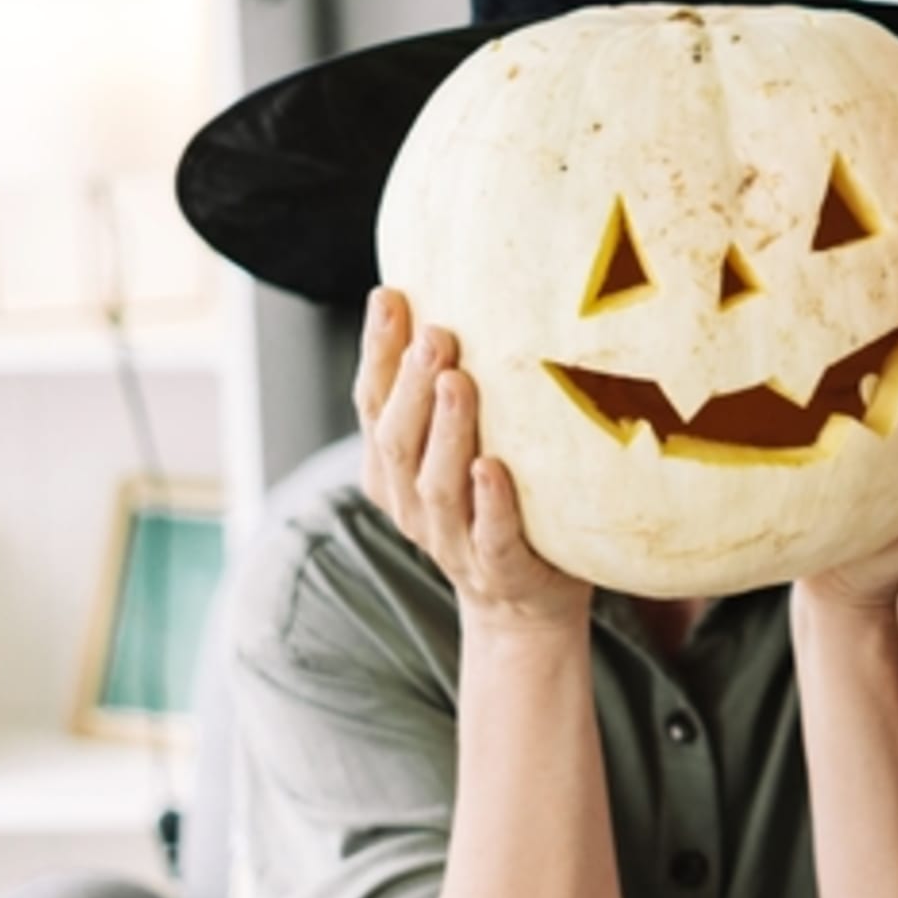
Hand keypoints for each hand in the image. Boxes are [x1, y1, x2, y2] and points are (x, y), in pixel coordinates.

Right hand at [356, 288, 592, 639]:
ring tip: (458, 379)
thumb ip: (448, 388)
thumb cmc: (498, 498)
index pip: (374, 403)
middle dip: (411, 384)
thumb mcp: (462, 441)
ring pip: (436, 484)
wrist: (524, 601)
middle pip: (399, 440)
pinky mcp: (498, 568)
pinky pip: (490, 535)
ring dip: (446, 430)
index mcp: (393, 467)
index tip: (392, 296)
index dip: (378, 352)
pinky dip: (490, 502)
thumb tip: (460, 296)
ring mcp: (451, 540)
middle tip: (434, 332)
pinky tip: (493, 467)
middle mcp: (410, 502)